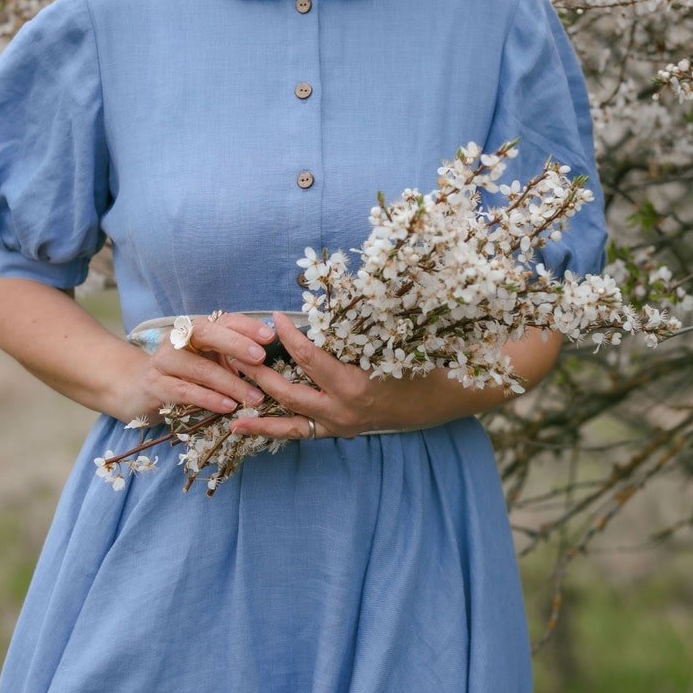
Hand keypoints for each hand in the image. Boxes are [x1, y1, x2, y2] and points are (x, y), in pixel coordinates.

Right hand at [120, 312, 274, 422]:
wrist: (136, 389)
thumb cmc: (184, 374)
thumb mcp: (209, 361)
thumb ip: (233, 356)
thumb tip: (272, 356)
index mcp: (195, 329)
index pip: (223, 320)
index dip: (246, 326)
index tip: (270, 336)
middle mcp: (177, 339)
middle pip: (206, 333)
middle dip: (236, 344)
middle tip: (261, 359)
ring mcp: (162, 361)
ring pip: (198, 368)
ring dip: (229, 383)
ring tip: (254, 397)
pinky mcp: (153, 385)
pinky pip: (184, 391)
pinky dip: (208, 399)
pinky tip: (227, 406)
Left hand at [230, 314, 563, 441]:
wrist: (471, 394)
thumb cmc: (454, 354)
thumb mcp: (437, 322)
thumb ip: (430, 289)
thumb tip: (439, 260)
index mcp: (362, 385)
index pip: (312, 358)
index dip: (290, 335)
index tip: (275, 313)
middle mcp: (346, 411)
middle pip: (286, 392)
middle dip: (256, 372)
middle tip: (233, 350)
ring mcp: (344, 425)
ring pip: (288, 420)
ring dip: (255, 409)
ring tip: (221, 406)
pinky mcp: (344, 430)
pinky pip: (302, 433)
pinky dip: (275, 427)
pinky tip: (247, 423)